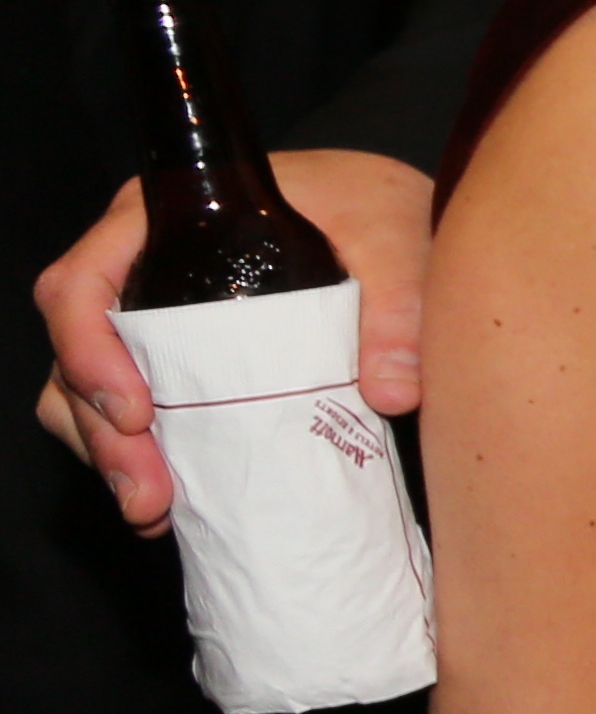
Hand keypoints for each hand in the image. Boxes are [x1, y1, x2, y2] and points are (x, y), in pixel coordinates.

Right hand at [32, 150, 440, 528]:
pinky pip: (128, 415)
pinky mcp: (174, 362)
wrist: (392, 215)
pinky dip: (141, 459)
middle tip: (151, 494)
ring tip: (156, 511)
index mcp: (161, 222)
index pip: (79, 284)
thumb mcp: (392, 233)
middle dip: (102, 433)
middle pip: (78, 357)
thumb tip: (394, 393)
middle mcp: (137, 270)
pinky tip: (174, 506)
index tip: (135, 414)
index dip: (87, 352)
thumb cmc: (370, 203)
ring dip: (113, 458)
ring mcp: (149, 321)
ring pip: (88, 395)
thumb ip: (398, 304)